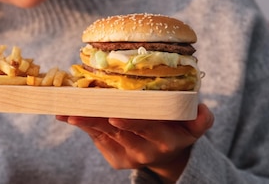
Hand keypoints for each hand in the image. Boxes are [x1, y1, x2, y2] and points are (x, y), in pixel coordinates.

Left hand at [56, 103, 213, 182]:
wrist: (168, 153)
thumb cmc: (179, 127)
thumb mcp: (195, 125)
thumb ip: (202, 119)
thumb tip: (203, 110)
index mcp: (167, 140)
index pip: (147, 129)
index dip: (132, 123)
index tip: (115, 116)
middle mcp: (146, 150)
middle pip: (119, 132)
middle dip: (97, 121)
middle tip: (78, 112)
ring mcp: (128, 156)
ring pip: (103, 135)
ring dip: (83, 122)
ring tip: (66, 111)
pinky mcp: (114, 158)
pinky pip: (95, 138)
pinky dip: (81, 125)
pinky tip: (66, 114)